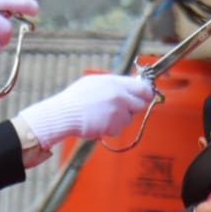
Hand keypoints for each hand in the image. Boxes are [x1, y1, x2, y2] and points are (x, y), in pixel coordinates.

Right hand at [19, 74, 156, 158]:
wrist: (64, 113)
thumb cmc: (76, 98)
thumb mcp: (95, 83)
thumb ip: (113, 85)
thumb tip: (128, 87)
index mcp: (115, 82)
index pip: (142, 87)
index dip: (146, 93)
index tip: (146, 97)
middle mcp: (120, 96)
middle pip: (139, 104)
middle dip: (132, 108)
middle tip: (120, 110)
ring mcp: (118, 111)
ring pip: (129, 118)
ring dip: (119, 119)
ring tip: (101, 115)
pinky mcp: (114, 125)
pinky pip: (118, 129)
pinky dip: (110, 129)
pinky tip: (98, 123)